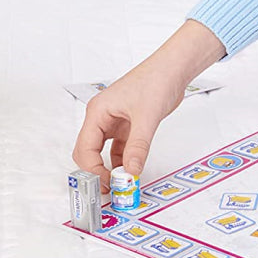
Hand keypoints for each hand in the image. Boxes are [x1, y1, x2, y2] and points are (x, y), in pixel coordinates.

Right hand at [71, 20, 225, 189]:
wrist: (173, 68)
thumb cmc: (156, 80)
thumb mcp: (147, 116)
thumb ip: (138, 146)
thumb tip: (130, 172)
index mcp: (97, 112)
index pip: (84, 148)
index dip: (92, 170)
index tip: (107, 184)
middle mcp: (102, 118)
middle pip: (89, 152)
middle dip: (97, 172)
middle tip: (112, 189)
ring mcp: (114, 122)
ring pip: (104, 152)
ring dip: (111, 168)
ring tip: (122, 185)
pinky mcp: (128, 125)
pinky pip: (120, 149)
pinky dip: (124, 161)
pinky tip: (132, 171)